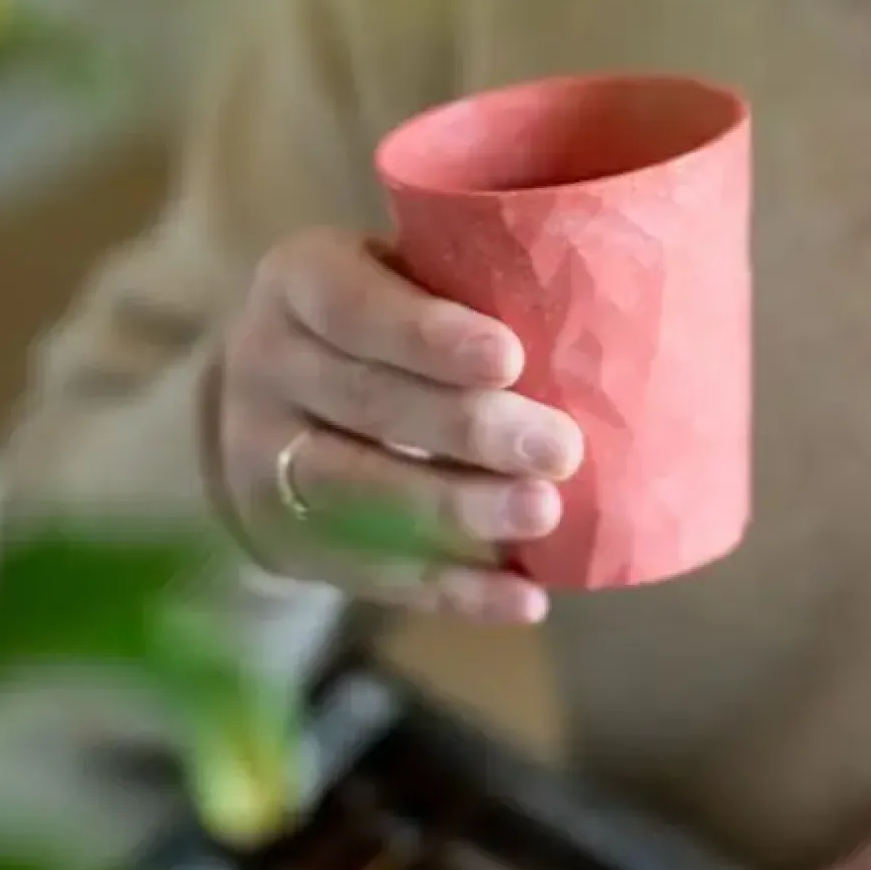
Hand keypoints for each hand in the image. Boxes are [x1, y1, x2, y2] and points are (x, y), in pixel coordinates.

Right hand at [210, 229, 582, 623]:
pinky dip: (451, 590)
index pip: (352, 305)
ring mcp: (260, 460)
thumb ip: (467, 284)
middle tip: (561, 448)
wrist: (270, 400)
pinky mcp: (284, 540)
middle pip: (364, 403)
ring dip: (456, 510)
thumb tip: (610, 313)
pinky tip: (523, 596)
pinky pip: (369, 572)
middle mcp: (264, 364)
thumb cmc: (381, 319)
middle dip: (466, 430)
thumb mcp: (396, 273)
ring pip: (356, 492)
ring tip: (544, 514)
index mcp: (297, 282)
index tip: (510, 357)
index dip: (427, 335)